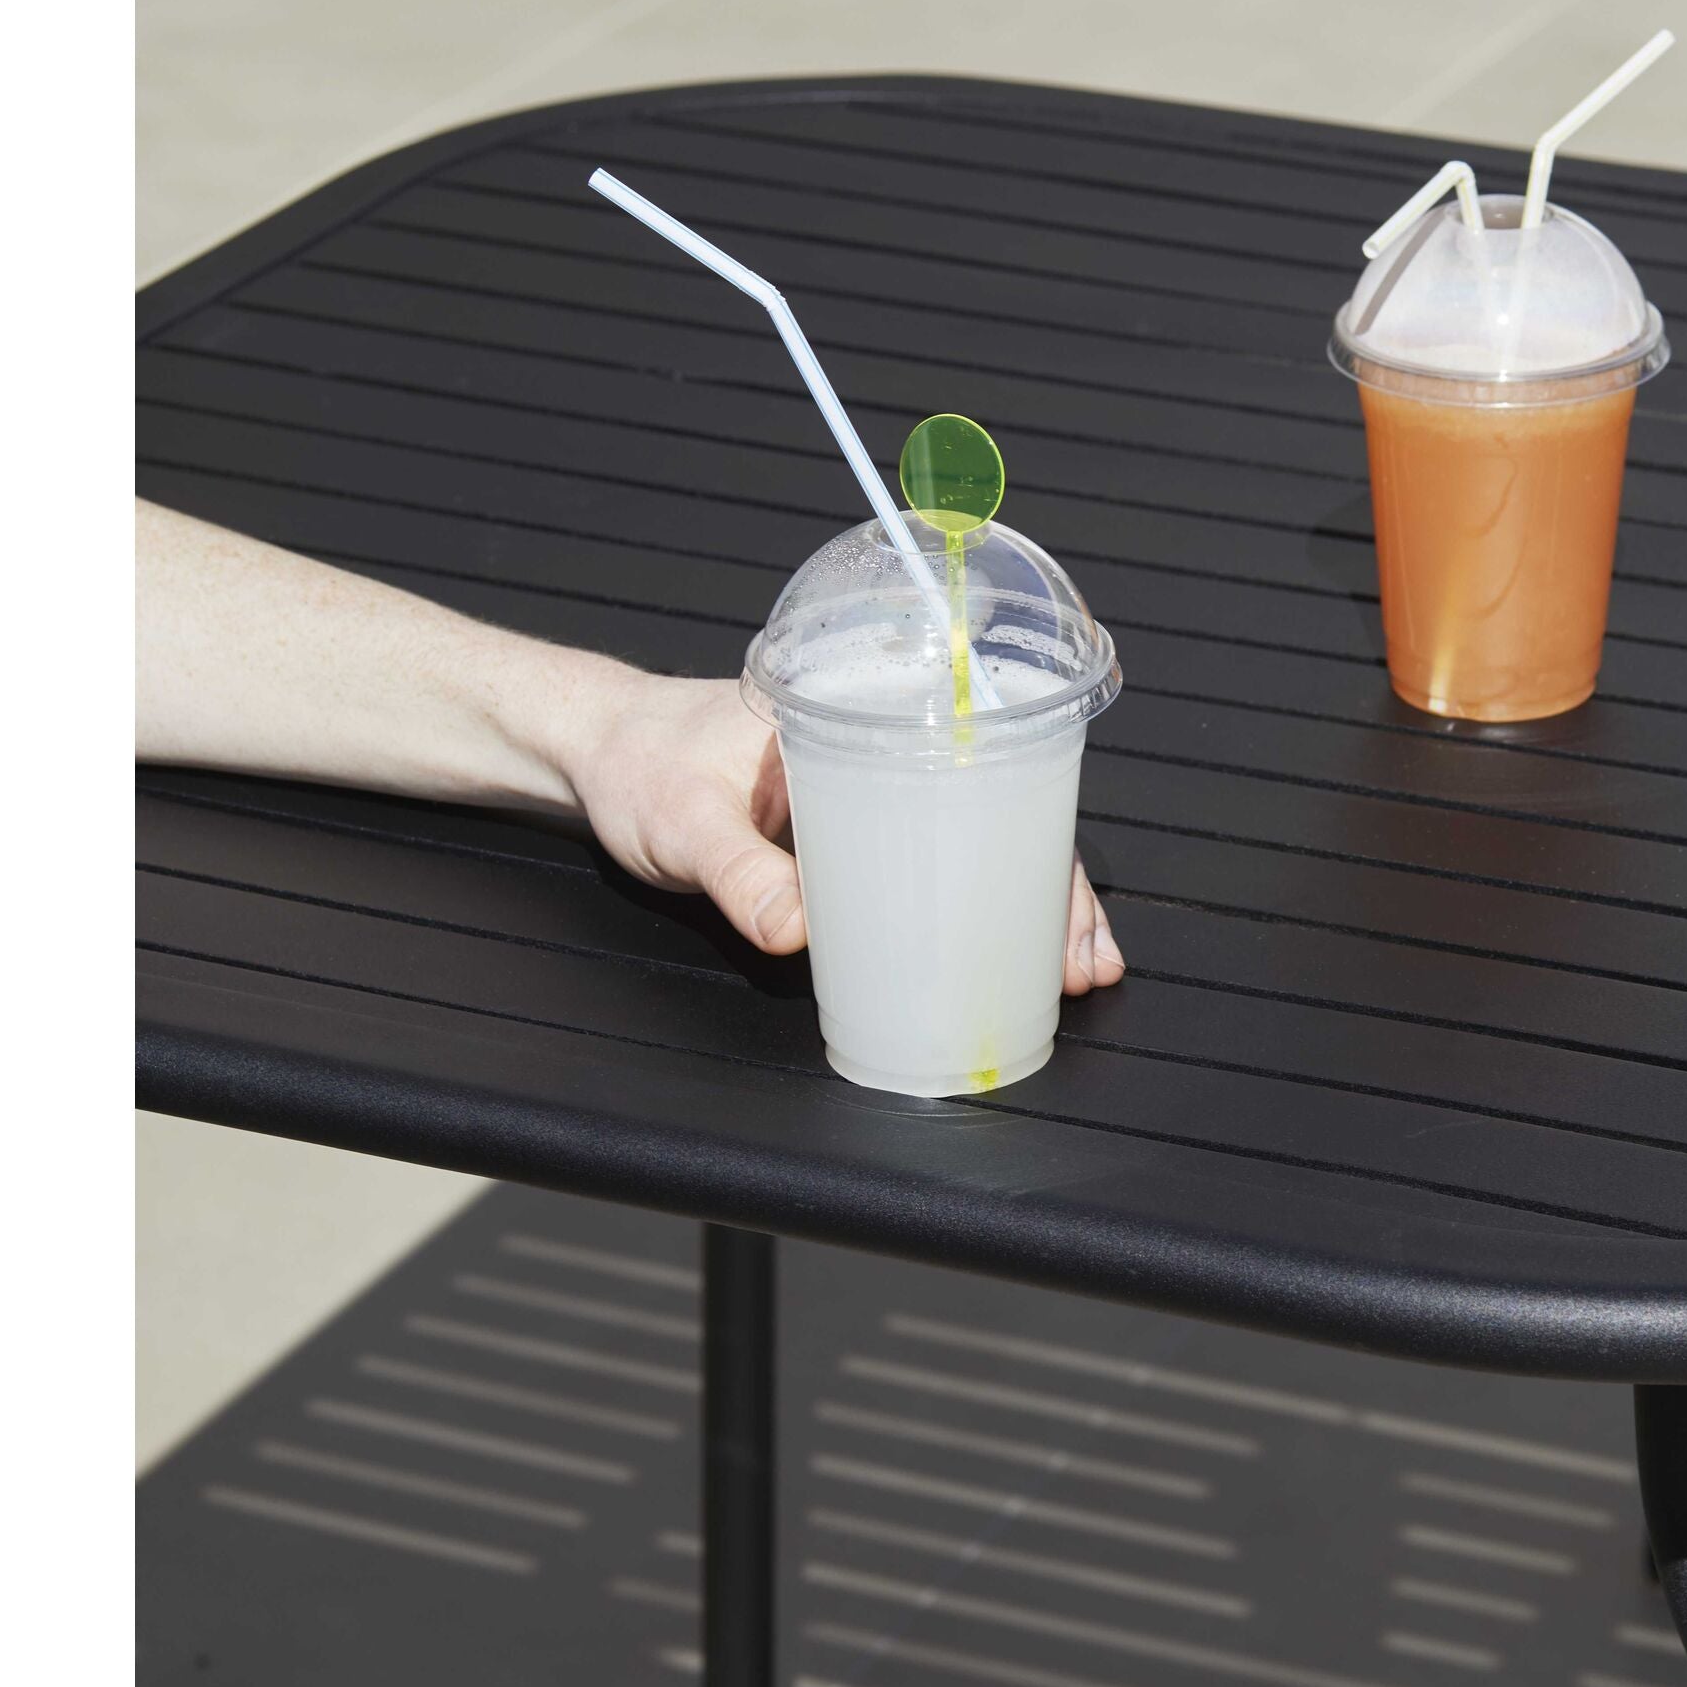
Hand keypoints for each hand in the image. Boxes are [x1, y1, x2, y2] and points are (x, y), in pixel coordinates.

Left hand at [561, 669, 1123, 992]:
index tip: (1069, 907)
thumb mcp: (682, 821)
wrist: (599, 751)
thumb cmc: (639, 761)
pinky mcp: (855, 832)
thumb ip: (737, 874)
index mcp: (864, 715)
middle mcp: (887, 748)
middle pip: (1000, 815)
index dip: (1040, 842)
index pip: (985, 772)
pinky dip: (972, 907)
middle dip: (1056, 891)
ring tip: (1068, 971)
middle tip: (1087, 962)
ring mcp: (876, 793)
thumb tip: (800, 932)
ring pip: (976, 844)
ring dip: (1027, 907)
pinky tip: (997, 954)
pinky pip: (931, 863)